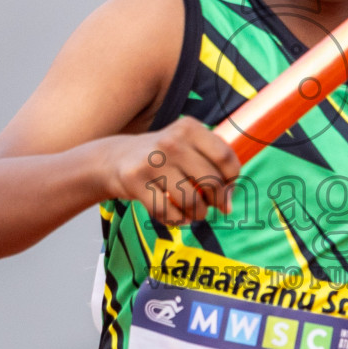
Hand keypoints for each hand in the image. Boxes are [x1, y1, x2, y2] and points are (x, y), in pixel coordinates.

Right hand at [102, 117, 241, 226]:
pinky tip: (177, 217)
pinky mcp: (135, 182)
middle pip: (211, 182)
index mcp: (188, 128)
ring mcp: (152, 162)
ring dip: (198, 214)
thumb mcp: (185, 144)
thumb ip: (211, 161)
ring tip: (195, 213)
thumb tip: (229, 200)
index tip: (228, 189)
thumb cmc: (161, 157)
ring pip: (191, 201)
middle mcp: (171, 142)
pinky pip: (167, 212)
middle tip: (214, 206)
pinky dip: (177, 220)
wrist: (115, 158)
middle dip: (218, 201)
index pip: (224, 157)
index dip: (232, 179)